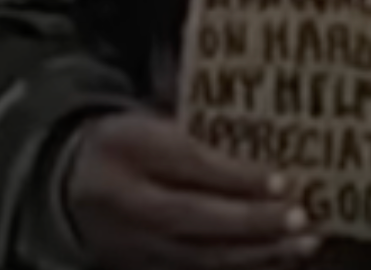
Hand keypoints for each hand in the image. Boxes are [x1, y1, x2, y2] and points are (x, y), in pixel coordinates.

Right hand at [65, 111, 314, 267]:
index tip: (283, 180)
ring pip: (199, 255)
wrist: (67, 183)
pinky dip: (239, 268)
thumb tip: (258, 118)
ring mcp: (133, 242)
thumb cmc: (125, 140)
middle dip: (252, 222)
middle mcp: (128, 200)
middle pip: (194, 217)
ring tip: (303, 243)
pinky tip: (276, 261)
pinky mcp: (142, 267)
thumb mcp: (149, 116)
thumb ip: (195, 119)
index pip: (188, 164)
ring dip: (256, 253)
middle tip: (301, 217)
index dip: (236, 176)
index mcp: (129, 147)